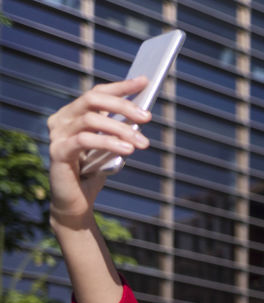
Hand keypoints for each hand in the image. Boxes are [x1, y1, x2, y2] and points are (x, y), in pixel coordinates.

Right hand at [47, 78, 152, 228]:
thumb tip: (142, 113)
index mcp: (74, 114)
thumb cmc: (95, 172)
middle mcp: (62, 119)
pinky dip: (108, 142)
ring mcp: (57, 135)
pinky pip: (84, 140)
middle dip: (123, 105)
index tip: (144, 81)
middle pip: (93, 99)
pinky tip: (127, 150)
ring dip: (121, 129)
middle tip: (148, 117)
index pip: (98, 92)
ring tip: (143, 143)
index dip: (121, 86)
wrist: (77, 202)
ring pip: (91, 120)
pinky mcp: (57, 152)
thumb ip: (120, 129)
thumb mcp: (112, 147)